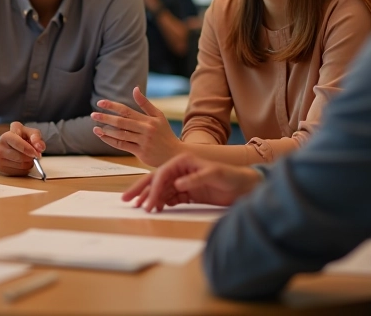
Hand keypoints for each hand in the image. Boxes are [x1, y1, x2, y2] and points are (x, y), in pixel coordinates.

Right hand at [0, 122, 44, 175]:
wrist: (5, 145)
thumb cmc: (19, 138)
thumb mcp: (28, 132)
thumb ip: (36, 136)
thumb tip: (40, 147)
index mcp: (6, 136)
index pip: (19, 144)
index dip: (30, 150)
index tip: (37, 153)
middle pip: (21, 157)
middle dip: (31, 157)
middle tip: (33, 154)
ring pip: (21, 166)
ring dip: (29, 163)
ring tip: (26, 157)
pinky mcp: (1, 169)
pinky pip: (19, 173)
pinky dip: (25, 169)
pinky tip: (22, 162)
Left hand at [91, 87, 182, 165]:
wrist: (175, 154)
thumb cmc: (165, 133)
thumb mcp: (159, 116)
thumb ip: (145, 103)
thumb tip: (134, 88)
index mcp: (149, 119)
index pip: (127, 110)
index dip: (112, 106)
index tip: (100, 102)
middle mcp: (145, 129)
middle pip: (121, 122)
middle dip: (106, 117)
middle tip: (93, 114)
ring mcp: (143, 142)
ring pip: (120, 135)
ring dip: (106, 131)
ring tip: (95, 127)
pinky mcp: (141, 153)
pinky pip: (122, 146)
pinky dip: (111, 141)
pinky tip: (103, 136)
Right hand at [122, 153, 261, 212]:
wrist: (244, 187)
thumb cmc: (231, 176)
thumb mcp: (215, 174)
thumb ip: (196, 179)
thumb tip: (177, 185)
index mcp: (184, 160)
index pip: (162, 173)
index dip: (153, 188)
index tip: (147, 202)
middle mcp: (180, 170)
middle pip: (156, 179)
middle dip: (141, 190)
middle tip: (126, 199)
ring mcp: (183, 182)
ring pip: (161, 191)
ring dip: (151, 199)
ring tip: (141, 209)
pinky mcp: (188, 193)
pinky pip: (170, 199)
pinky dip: (162, 204)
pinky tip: (155, 209)